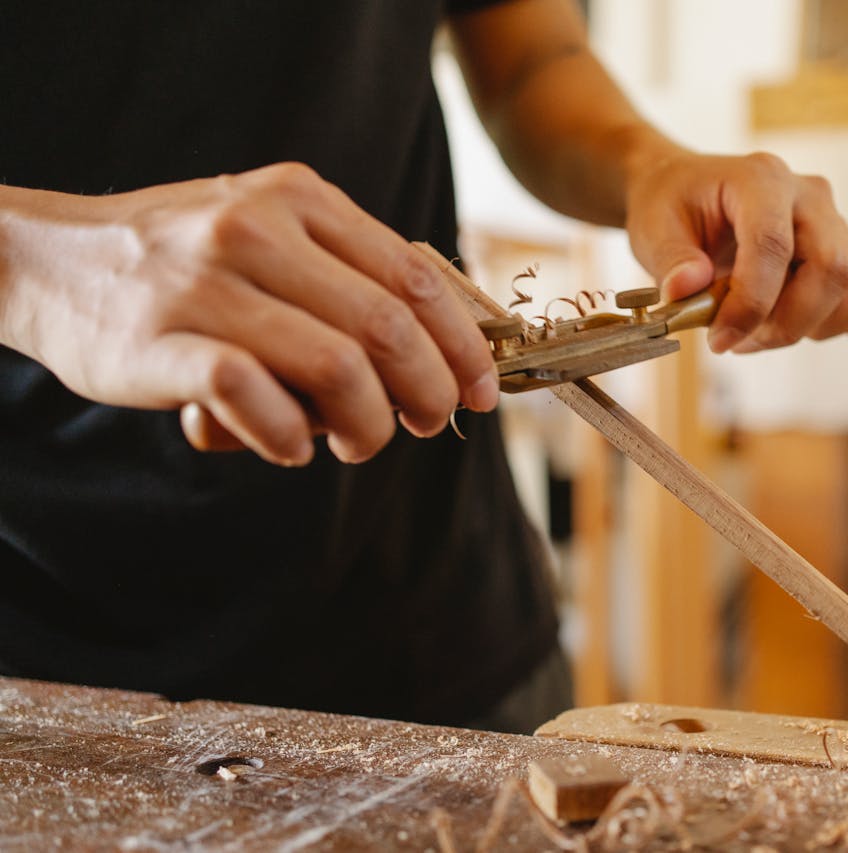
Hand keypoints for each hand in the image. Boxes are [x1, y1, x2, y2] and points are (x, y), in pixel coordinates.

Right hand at [0, 163, 497, 465]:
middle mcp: (260, 228)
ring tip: (353, 444)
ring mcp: (208, 281)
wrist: (53, 260)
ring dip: (367, 425)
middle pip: (390, 327)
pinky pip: (253, 395)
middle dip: (428, 392)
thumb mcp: (270, 231)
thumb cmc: (185, 260)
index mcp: (301, 198)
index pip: (417, 277)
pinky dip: (285, 437)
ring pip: (337, 367)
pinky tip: (287, 448)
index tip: (483, 394)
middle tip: (424, 426)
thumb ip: (347, 272)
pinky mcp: (163, 340)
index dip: (464, 345)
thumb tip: (445, 347)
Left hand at [624, 149, 847, 352]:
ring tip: (760, 330)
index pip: (774, 245)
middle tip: (738, 339)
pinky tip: (802, 323)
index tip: (720, 339)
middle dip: (787, 323)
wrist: (688, 191)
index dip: (751, 304)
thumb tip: (688, 290)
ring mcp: (835, 223)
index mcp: (761, 179)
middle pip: (834, 269)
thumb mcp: (653, 228)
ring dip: (812, 327)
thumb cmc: (672, 206)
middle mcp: (809, 196)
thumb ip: (671, 260)